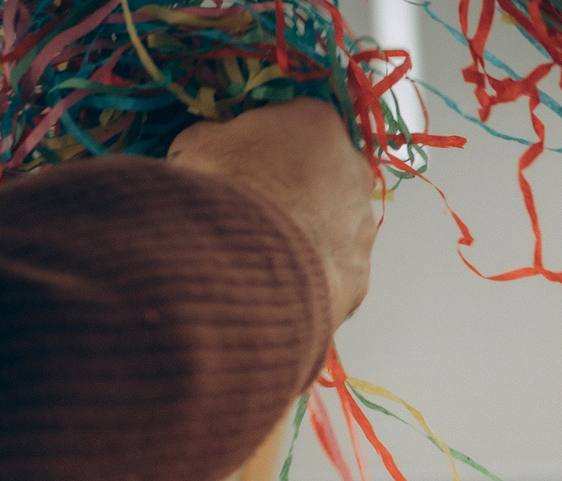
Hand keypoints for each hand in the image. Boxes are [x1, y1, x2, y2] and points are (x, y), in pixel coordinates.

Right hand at [166, 98, 376, 331]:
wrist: (240, 264)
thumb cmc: (220, 189)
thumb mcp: (198, 143)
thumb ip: (219, 136)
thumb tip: (219, 143)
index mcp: (318, 123)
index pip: (300, 121)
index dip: (270, 141)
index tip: (246, 159)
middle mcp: (354, 170)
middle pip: (326, 172)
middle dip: (297, 185)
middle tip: (257, 205)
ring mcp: (363, 226)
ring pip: (337, 223)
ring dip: (308, 230)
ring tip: (267, 247)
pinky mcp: (359, 274)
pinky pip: (336, 268)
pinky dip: (314, 272)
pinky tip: (283, 278)